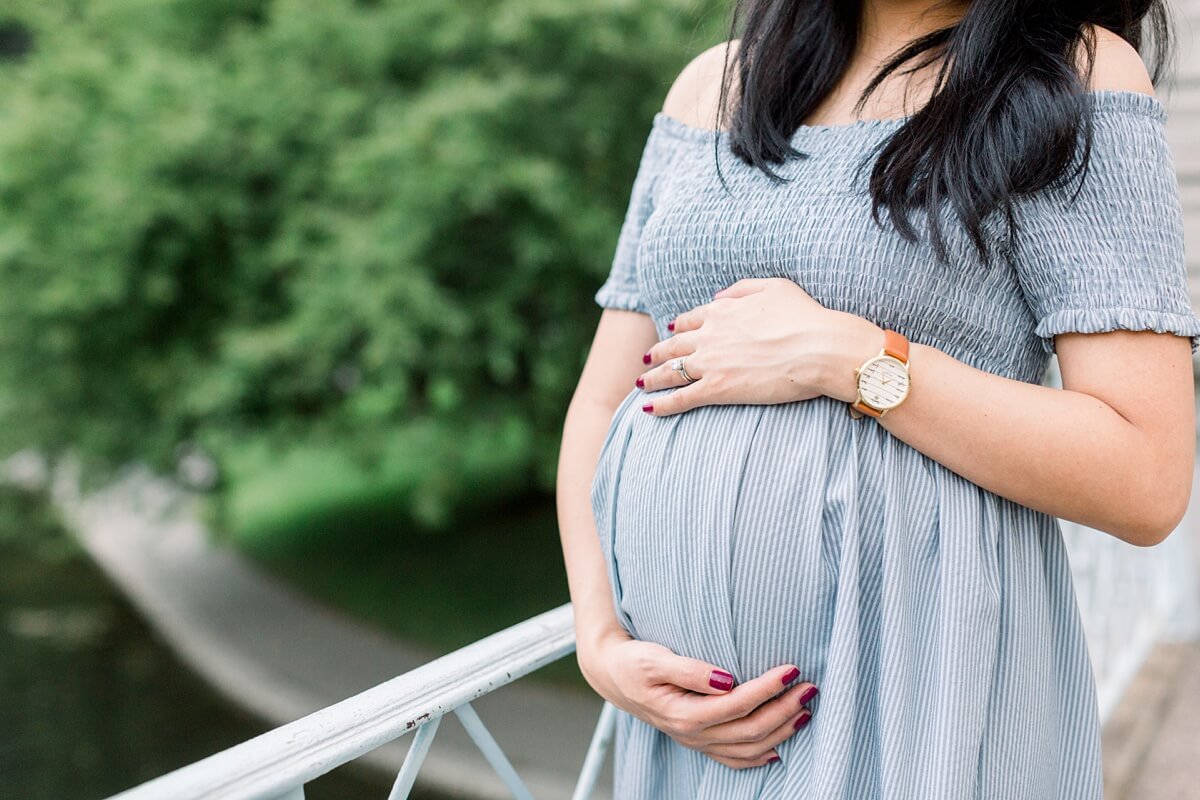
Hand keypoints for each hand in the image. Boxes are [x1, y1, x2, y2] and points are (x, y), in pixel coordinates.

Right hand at [577, 627, 818, 768]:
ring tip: (805, 709)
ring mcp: (696, 741)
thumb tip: (727, 678)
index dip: (768, 688)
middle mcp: (693, 734)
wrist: (612, 675)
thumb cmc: (634, 662)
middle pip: (750, 729)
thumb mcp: (656, 659)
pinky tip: (778, 748)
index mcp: (684, 714)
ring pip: (748, 747)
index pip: (738, 703)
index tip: (792, 669)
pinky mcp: (698, 740)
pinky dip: (759, 756)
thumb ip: (692, 670)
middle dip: (784, 709)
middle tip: (810, 687)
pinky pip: (733, 758)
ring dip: (780, 730)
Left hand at [635, 277, 882, 415]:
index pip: (691, 319)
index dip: (678, 327)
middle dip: (657, 352)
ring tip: (641, 384)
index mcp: (723, 310)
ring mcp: (711, 362)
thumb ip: (742, 288)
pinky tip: (649, 409)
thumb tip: (717, 296)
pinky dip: (662, 404)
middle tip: (645, 359)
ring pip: (671, 371)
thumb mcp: (774, 287)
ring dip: (652, 378)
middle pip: (674, 345)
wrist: (818, 348)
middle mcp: (710, 334)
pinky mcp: (717, 389)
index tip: (669, 332)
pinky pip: (681, 397)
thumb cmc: (805, 317)